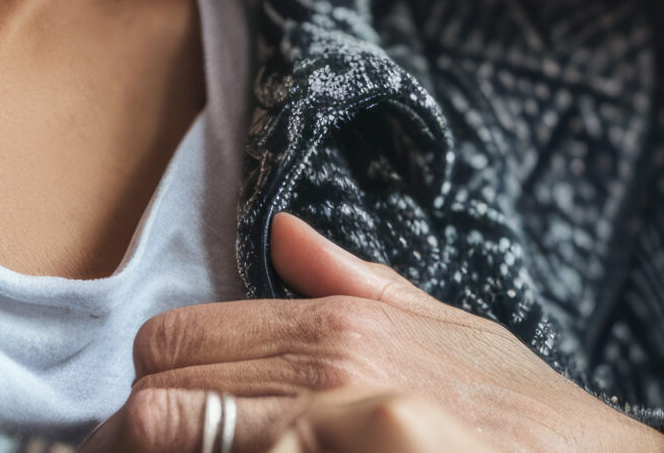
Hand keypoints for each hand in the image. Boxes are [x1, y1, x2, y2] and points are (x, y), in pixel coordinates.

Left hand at [126, 213, 663, 452]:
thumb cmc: (528, 418)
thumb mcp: (452, 329)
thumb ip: (356, 282)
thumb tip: (285, 232)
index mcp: (339, 322)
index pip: (173, 339)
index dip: (149, 389)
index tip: (148, 428)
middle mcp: (328, 361)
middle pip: (156, 393)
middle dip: (135, 435)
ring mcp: (338, 415)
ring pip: (171, 432)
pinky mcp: (367, 444)